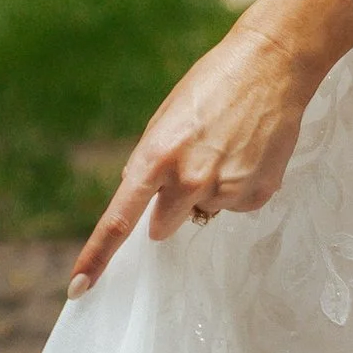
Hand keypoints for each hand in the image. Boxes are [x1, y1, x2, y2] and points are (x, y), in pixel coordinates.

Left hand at [69, 0, 352, 294]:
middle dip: (170, 207)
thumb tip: (143, 204)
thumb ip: (150, 163)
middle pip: (163, 226)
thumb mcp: (166, 118)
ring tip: (228, 146)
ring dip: (210, 190)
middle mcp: (188, 180)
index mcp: (155, 157)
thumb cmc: (212, 85)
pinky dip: (240, 185)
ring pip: (205, 211)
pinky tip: (250, 152)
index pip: (118, 220)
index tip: (80, 288)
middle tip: (193, 164)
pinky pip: (237, 205)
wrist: (272, 64)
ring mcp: (225, 189)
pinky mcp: (257, 194)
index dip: (97, 256)